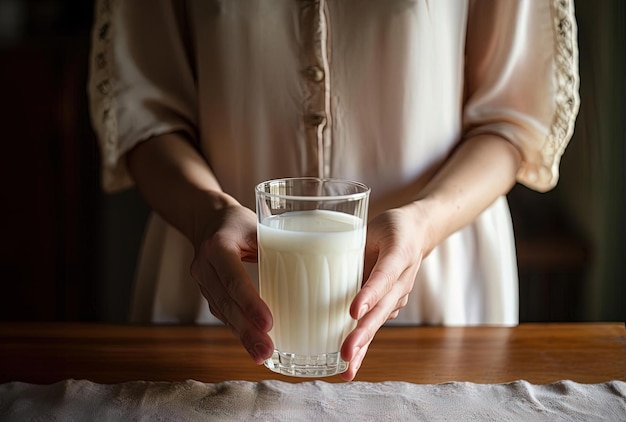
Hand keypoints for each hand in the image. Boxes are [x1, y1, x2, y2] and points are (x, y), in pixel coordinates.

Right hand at [190, 204, 273, 364]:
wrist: (208, 220)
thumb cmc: (239, 222)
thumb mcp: (257, 225)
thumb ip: (276, 244)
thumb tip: (311, 266)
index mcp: (218, 246)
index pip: (233, 278)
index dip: (250, 302)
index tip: (269, 323)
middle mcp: (205, 266)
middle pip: (226, 303)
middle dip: (247, 329)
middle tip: (267, 350)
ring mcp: (203, 281)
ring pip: (222, 312)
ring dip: (242, 336)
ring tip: (261, 354)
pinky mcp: (208, 292)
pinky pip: (223, 314)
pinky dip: (238, 330)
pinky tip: (252, 345)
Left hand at [340, 204, 427, 380]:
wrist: (418, 232)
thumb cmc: (390, 229)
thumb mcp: (374, 227)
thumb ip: (352, 245)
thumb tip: (317, 263)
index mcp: (399, 255)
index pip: (383, 277)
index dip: (369, 294)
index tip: (353, 311)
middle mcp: (401, 281)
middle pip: (381, 309)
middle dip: (362, 334)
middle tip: (346, 353)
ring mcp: (397, 296)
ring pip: (377, 322)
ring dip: (362, 345)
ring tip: (346, 367)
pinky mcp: (389, 304)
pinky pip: (374, 325)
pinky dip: (362, 345)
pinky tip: (348, 365)